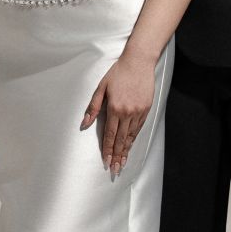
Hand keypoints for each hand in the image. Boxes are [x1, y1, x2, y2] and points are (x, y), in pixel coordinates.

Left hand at [80, 51, 155, 173]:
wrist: (139, 61)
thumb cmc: (118, 73)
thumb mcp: (101, 88)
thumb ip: (93, 107)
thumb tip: (84, 124)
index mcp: (115, 108)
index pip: (110, 135)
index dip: (108, 150)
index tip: (106, 162)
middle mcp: (128, 113)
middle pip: (121, 139)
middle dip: (117, 156)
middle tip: (115, 170)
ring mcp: (138, 112)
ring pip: (131, 136)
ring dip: (126, 151)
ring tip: (123, 163)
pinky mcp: (146, 109)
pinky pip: (138, 128)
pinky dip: (134, 139)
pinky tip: (130, 146)